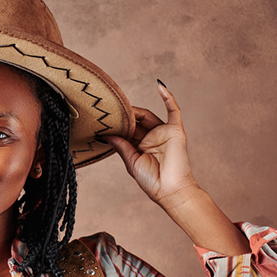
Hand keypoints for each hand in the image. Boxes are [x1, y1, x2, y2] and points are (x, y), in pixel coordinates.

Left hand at [104, 83, 199, 210]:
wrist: (170, 190)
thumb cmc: (151, 181)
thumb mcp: (131, 162)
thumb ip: (121, 146)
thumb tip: (106, 134)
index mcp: (139, 147)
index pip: (126, 131)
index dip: (115, 125)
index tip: (101, 120)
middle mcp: (150, 138)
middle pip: (135, 121)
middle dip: (123, 116)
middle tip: (108, 109)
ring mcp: (163, 133)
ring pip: (148, 115)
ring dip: (136, 109)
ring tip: (121, 103)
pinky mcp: (175, 131)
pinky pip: (174, 110)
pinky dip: (168, 97)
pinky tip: (160, 85)